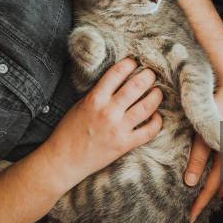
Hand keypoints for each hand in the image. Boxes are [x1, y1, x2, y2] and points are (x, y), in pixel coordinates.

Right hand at [45, 58, 162, 189]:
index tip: (135, 62)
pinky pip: (148, 131)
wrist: (64, 160)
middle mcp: (108, 111)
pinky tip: (156, 116)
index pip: (117, 73)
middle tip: (151, 73)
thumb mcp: (80, 105)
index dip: (129, 64)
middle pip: (136, 86)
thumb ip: (99, 93)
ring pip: (146, 106)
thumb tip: (118, 81)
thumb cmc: (69, 131)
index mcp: (95, 99)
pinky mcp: (125, 144)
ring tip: (158, 92)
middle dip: (148, 76)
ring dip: (156, 96)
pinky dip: (156, 121)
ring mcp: (118, 128)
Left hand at [185, 86, 222, 222]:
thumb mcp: (203, 130)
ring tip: (211, 195)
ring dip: (218, 185)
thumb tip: (191, 184)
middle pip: (221, 182)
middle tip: (197, 210)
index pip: (211, 186)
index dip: (200, 202)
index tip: (190, 217)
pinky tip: (222, 169)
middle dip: (209, 197)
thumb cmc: (218, 103)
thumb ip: (199, 156)